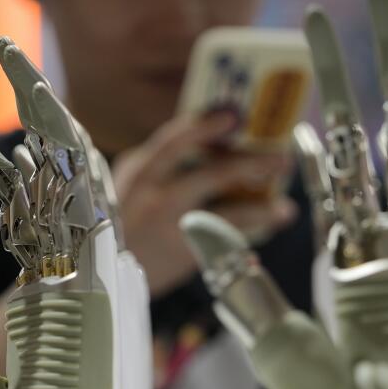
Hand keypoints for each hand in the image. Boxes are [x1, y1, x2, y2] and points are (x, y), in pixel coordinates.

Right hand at [113, 111, 295, 296]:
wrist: (103, 273)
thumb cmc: (121, 221)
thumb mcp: (127, 184)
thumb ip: (158, 164)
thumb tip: (205, 138)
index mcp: (140, 173)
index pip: (173, 141)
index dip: (204, 126)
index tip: (232, 115)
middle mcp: (155, 198)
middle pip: (211, 175)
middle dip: (250, 164)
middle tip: (280, 157)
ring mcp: (171, 228)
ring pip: (226, 213)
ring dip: (261, 208)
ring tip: (285, 206)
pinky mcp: (182, 254)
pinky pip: (225, 240)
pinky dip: (249, 233)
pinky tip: (268, 228)